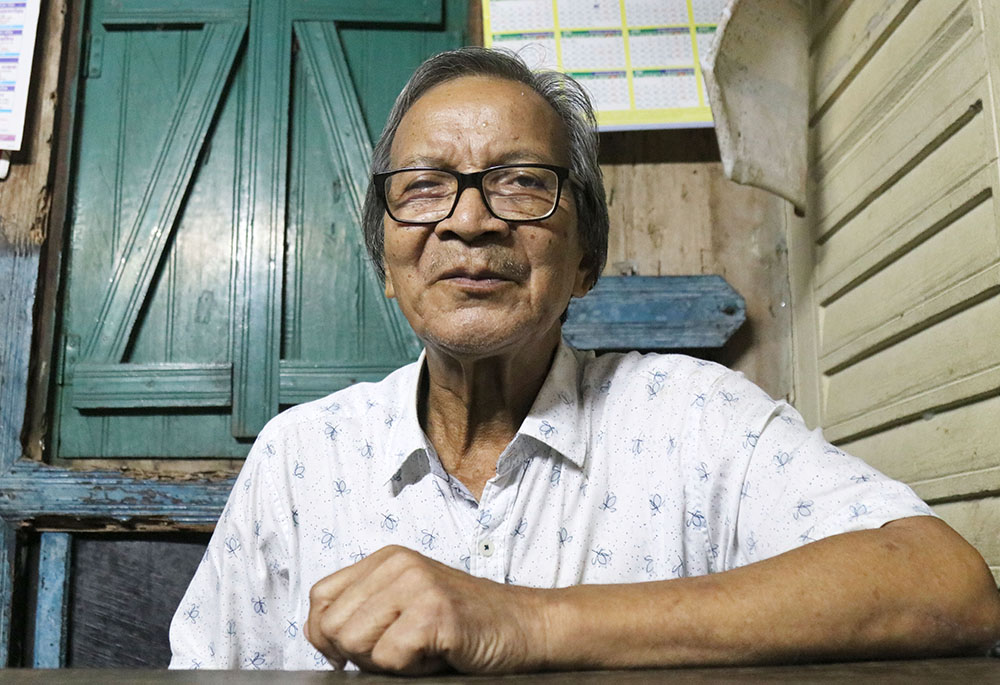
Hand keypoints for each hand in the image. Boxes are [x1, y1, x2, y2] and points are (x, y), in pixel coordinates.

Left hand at [305, 545, 548, 673]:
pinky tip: (437, 655)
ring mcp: (417, 585)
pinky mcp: (434, 613)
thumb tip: (322, 641)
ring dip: (384, 662)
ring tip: (419, 651)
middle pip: (331, 626)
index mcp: (387, 559)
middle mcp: (398, 564)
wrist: (525, 626)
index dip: (325, 636)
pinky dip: (410, 670)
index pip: (320, 599)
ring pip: (354, 643)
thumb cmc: (465, 624)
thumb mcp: (407, 602)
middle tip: (399, 652)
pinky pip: (389, 659)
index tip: (351, 655)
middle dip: (358, 655)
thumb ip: (368, 609)